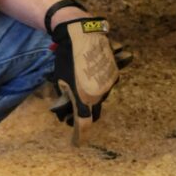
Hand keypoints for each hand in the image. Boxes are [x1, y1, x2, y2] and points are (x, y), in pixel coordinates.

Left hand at [49, 16, 119, 146]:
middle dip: (82, 114)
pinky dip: (98, 85)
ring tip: (78, 91)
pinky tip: (88, 76)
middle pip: (92, 111)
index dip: (80, 136)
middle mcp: (100, 93)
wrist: (81, 32)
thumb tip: (64, 112)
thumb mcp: (61, 79)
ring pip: (100, 97)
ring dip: (90, 98)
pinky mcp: (114, 71)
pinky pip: (106, 84)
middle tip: (69, 115)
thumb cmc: (66, 56)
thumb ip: (65, 98)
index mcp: (85, 98)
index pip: (84, 125)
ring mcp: (109, 82)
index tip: (76, 143)